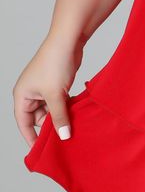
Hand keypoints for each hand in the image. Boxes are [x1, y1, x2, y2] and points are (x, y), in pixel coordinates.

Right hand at [13, 34, 82, 148]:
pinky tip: (76, 115)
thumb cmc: (55, 63)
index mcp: (22, 95)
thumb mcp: (56, 95)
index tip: (41, 151)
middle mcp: (30, 93)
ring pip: (51, 111)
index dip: (31, 138)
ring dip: (61, 117)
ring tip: (72, 127)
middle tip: (64, 138)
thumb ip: (59, 117)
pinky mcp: (56, 84)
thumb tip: (63, 137)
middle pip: (38, 118)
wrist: (68, 40)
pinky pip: (59, 103)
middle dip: (51, 126)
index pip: (23, 123)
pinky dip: (66, 108)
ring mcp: (44, 88)